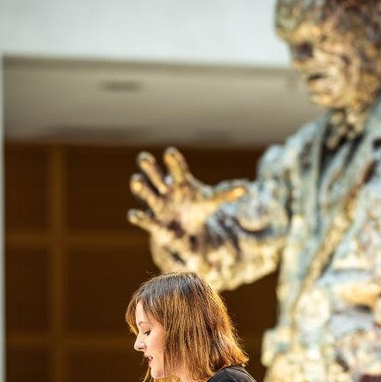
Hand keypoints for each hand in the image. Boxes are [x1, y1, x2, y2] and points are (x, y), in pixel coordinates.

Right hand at [128, 147, 245, 237]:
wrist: (186, 229)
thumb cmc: (197, 208)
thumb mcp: (211, 201)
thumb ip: (226, 193)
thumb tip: (246, 188)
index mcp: (179, 182)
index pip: (177, 169)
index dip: (173, 161)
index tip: (170, 152)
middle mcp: (164, 190)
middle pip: (154, 175)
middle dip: (149, 167)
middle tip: (144, 158)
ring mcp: (156, 205)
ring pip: (145, 193)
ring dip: (140, 187)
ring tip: (136, 180)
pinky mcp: (153, 222)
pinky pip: (144, 219)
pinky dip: (138, 217)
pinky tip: (134, 214)